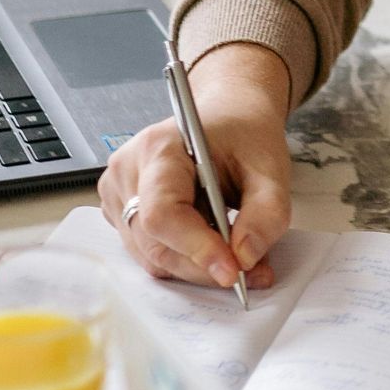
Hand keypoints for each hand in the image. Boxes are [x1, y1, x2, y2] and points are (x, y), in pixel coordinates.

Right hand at [98, 42, 292, 290]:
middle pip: (155, 243)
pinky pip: (149, 252)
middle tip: (251, 272)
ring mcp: (118, 192)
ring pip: (151, 255)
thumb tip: (245, 258)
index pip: (163, 213)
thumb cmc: (242, 134)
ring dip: (197, 266)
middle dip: (204, 266)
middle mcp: (128, 169)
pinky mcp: (120, 211)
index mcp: (159, 148)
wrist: (227, 117)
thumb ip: (267, 212)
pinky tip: (212, 242)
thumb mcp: (271, 167)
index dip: (197, 249)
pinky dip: (184, 259)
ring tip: (238, 254)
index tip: (233, 271)